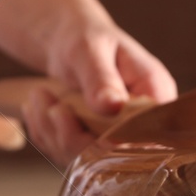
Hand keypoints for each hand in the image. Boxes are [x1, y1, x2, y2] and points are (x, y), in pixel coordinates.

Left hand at [24, 18, 176, 164]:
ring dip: (52, 132)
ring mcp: (118, 137)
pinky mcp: (95, 145)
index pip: (148, 133)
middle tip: (47, 102)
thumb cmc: (85, 36)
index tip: (74, 112)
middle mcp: (142, 122)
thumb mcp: (90, 49)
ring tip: (39, 96)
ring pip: (86, 159)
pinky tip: (40, 108)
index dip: (114, 137)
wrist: (69, 41)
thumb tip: (113, 106)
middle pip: (115, 154)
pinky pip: (68, 154)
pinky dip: (47, 134)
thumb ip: (101, 78)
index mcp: (156, 93)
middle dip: (71, 134)